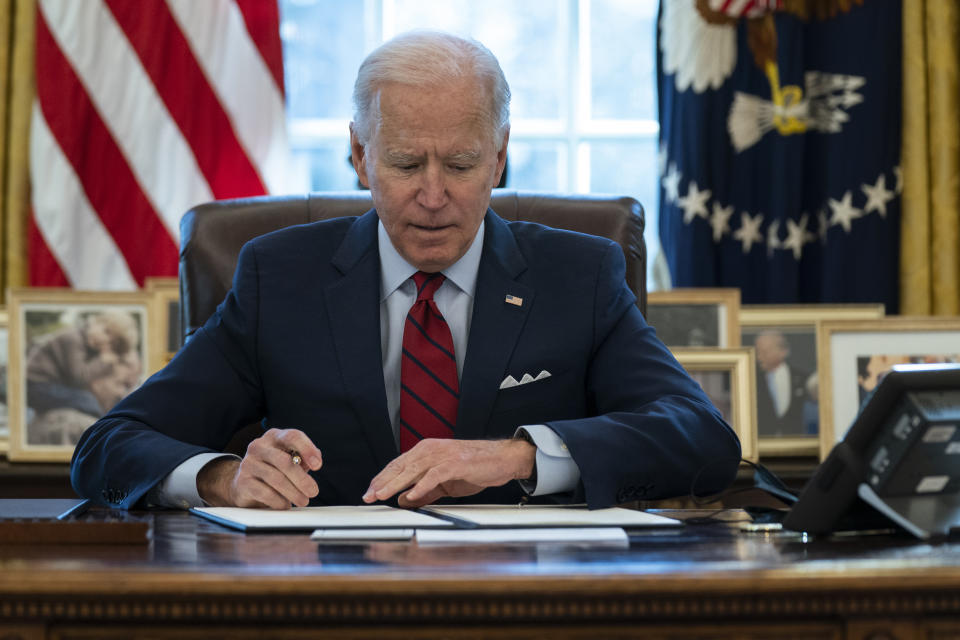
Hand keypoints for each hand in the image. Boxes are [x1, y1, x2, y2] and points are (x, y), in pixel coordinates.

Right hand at [197, 428, 321, 508]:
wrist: (245, 484)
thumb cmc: (275, 470)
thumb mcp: (291, 459)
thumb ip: (304, 458)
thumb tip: (316, 461)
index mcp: (274, 436)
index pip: (292, 436)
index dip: (307, 449)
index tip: (318, 466)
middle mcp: (259, 446)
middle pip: (284, 461)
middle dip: (302, 479)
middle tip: (313, 492)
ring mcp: (248, 463)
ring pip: (276, 479)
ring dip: (293, 493)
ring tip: (303, 501)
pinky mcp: (242, 481)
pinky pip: (265, 493)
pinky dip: (279, 501)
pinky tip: (285, 505)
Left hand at [362, 438, 535, 507]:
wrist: (501, 459)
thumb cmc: (475, 468)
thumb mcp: (444, 483)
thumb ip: (424, 491)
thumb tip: (403, 499)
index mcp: (426, 451)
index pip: (397, 465)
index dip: (382, 479)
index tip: (370, 491)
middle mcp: (431, 450)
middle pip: (400, 466)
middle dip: (382, 482)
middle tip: (368, 496)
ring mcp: (442, 455)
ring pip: (412, 470)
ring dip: (395, 484)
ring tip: (382, 495)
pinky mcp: (455, 463)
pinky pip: (434, 475)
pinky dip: (421, 486)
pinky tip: (411, 495)